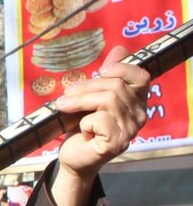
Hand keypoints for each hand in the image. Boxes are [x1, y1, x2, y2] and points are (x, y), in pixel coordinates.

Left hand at [51, 46, 149, 205]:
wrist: (73, 156)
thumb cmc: (82, 125)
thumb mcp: (92, 96)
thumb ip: (107, 75)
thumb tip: (119, 49)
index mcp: (138, 101)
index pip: (141, 76)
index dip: (120, 68)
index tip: (99, 70)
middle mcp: (140, 115)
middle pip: (116, 86)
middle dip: (86, 86)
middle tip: (66, 94)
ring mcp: (130, 131)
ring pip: (107, 100)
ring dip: (79, 101)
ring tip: (64, 106)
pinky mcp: (116, 143)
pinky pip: (99, 120)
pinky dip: (84, 122)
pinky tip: (82, 130)